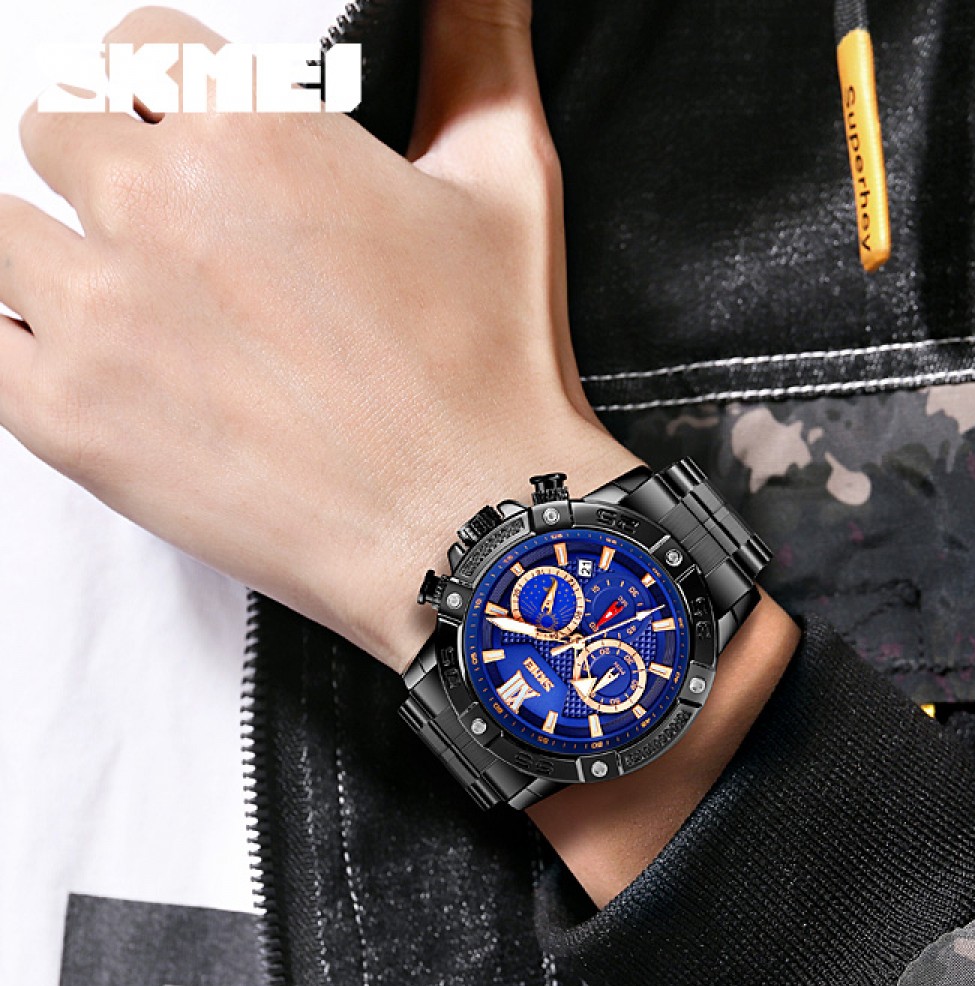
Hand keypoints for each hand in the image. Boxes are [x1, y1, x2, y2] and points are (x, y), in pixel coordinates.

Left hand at [1, 2, 800, 905]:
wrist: (475, 528)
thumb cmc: (492, 374)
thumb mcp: (506, 187)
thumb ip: (478, 51)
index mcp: (253, 132)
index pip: (139, 51)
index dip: (171, 98)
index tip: (198, 147)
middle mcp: (155, 206)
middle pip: (60, 132)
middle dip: (115, 173)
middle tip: (179, 246)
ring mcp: (100, 316)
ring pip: (2, 233)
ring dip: (56, 255)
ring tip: (131, 310)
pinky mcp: (72, 421)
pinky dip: (18, 345)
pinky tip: (85, 364)